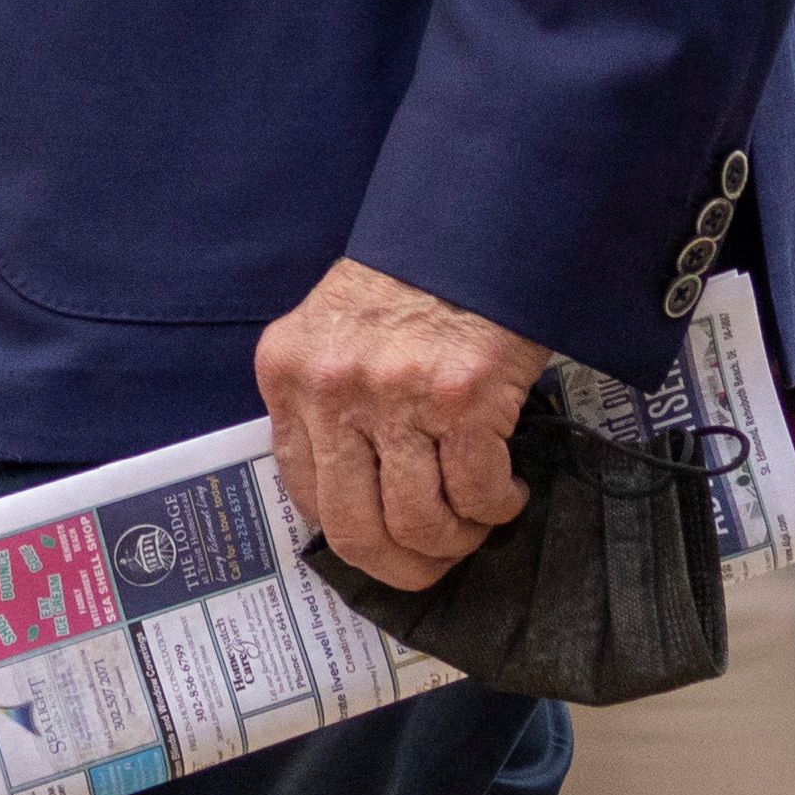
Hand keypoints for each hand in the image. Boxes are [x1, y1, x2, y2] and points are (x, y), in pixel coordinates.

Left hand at [254, 257, 544, 590]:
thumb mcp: (331, 337)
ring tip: (477, 515)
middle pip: (356, 529)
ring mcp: (396, 394)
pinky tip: (506, 489)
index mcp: (288, 374)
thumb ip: (325, 408)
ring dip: (458, 537)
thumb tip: (355, 502)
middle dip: (403, 565)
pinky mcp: (463, 398)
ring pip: (420, 523)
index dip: (355, 537)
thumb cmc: (407, 286)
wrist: (471, 229)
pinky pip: (477, 495)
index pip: (304, 496)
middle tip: (436, 561)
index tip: (388, 543)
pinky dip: (497, 508)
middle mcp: (332, 387)